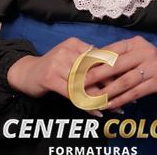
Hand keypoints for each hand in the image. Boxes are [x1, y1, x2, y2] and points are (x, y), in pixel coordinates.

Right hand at [6, 37, 121, 116]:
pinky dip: (86, 105)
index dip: (115, 70)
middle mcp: (67, 50)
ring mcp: (58, 64)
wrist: (26, 73)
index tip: (129, 81)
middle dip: (111, 85)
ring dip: (101, 98)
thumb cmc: (53, 67)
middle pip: (94, 70)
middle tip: (127, 97)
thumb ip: (87, 61)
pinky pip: (73, 94)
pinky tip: (96, 113)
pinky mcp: (50, 78)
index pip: (99, 57)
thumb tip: (114, 68)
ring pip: (85, 84)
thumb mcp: (70, 58)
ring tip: (115, 108)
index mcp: (75, 43)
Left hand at [83, 35, 156, 109]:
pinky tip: (110, 105)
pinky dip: (121, 99)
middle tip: (81, 83)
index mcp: (135, 43)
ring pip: (125, 80)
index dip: (94, 60)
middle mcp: (144, 51)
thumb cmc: (151, 63)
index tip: (79, 67)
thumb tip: (92, 63)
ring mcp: (152, 66)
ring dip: (107, 91)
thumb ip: (119, 57)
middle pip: (116, 64)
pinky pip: (135, 92)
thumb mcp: (136, 54)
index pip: (111, 50)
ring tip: (93, 98)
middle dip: (96, 74)